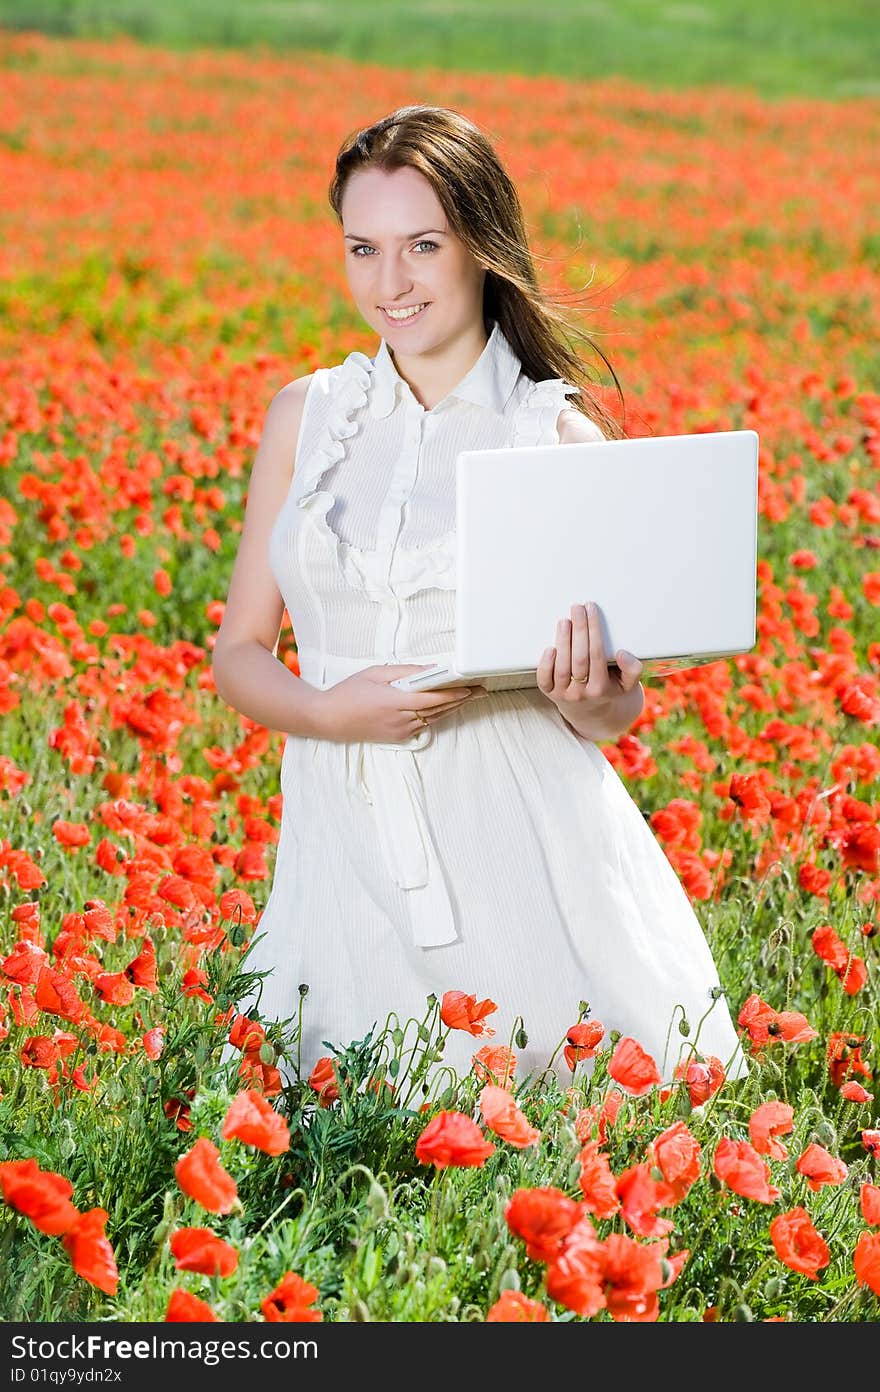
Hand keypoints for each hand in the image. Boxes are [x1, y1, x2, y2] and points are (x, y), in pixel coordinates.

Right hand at [313, 664, 487, 744]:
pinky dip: (436, 715)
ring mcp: (400, 731)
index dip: (454, 693)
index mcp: (395, 702)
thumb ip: (404, 672)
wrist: (328, 719)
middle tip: (480, 690)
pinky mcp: (398, 738)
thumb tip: (429, 669)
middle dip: (461, 699)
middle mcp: (401, 719)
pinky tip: (446, 707)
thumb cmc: (348, 693)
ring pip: (433, 718)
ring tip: (469, 697)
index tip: (471, 687)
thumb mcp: (375, 674)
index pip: (433, 698)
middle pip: (439, 709)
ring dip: (451, 707)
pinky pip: (423, 725)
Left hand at [536, 602, 643, 738]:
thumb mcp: (627, 684)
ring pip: (562, 666)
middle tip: (577, 608)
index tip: (592, 609)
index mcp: (601, 688)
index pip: (597, 654)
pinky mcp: (549, 693)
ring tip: (565, 621)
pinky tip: (550, 647)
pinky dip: (545, 663)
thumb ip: (632, 669)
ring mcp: (563, 694)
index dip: (594, 630)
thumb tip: (622, 653)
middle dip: (579, 630)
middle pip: (579, 658)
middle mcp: (581, 693)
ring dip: (563, 641)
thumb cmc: (610, 690)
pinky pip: (544, 679)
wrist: (592, 715)